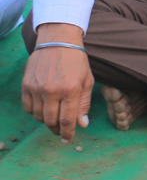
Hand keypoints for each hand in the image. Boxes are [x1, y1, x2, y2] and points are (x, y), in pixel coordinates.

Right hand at [22, 24, 93, 141]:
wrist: (57, 41)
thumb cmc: (76, 61)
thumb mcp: (87, 80)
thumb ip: (84, 103)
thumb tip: (82, 124)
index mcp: (71, 89)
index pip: (67, 120)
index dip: (68, 133)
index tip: (68, 139)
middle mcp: (52, 91)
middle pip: (51, 121)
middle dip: (57, 130)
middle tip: (61, 132)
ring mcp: (37, 88)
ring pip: (39, 117)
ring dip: (47, 121)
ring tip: (54, 118)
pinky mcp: (26, 85)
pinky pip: (28, 108)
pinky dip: (35, 112)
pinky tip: (43, 108)